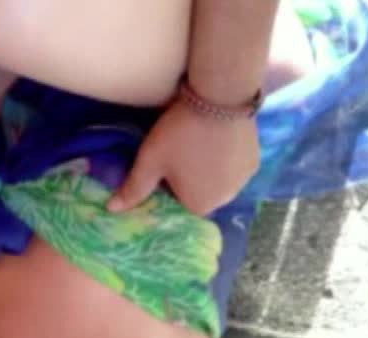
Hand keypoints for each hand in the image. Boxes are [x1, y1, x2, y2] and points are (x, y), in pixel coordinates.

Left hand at [108, 99, 259, 215]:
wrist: (219, 98)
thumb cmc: (179, 134)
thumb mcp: (150, 160)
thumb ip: (133, 188)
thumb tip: (112, 210)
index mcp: (199, 206)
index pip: (176, 204)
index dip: (166, 186)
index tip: (161, 166)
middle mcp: (225, 200)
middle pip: (198, 195)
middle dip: (187, 180)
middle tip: (176, 154)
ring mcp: (243, 181)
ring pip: (217, 181)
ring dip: (206, 170)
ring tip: (195, 145)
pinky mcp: (255, 161)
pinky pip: (232, 168)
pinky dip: (222, 160)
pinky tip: (214, 141)